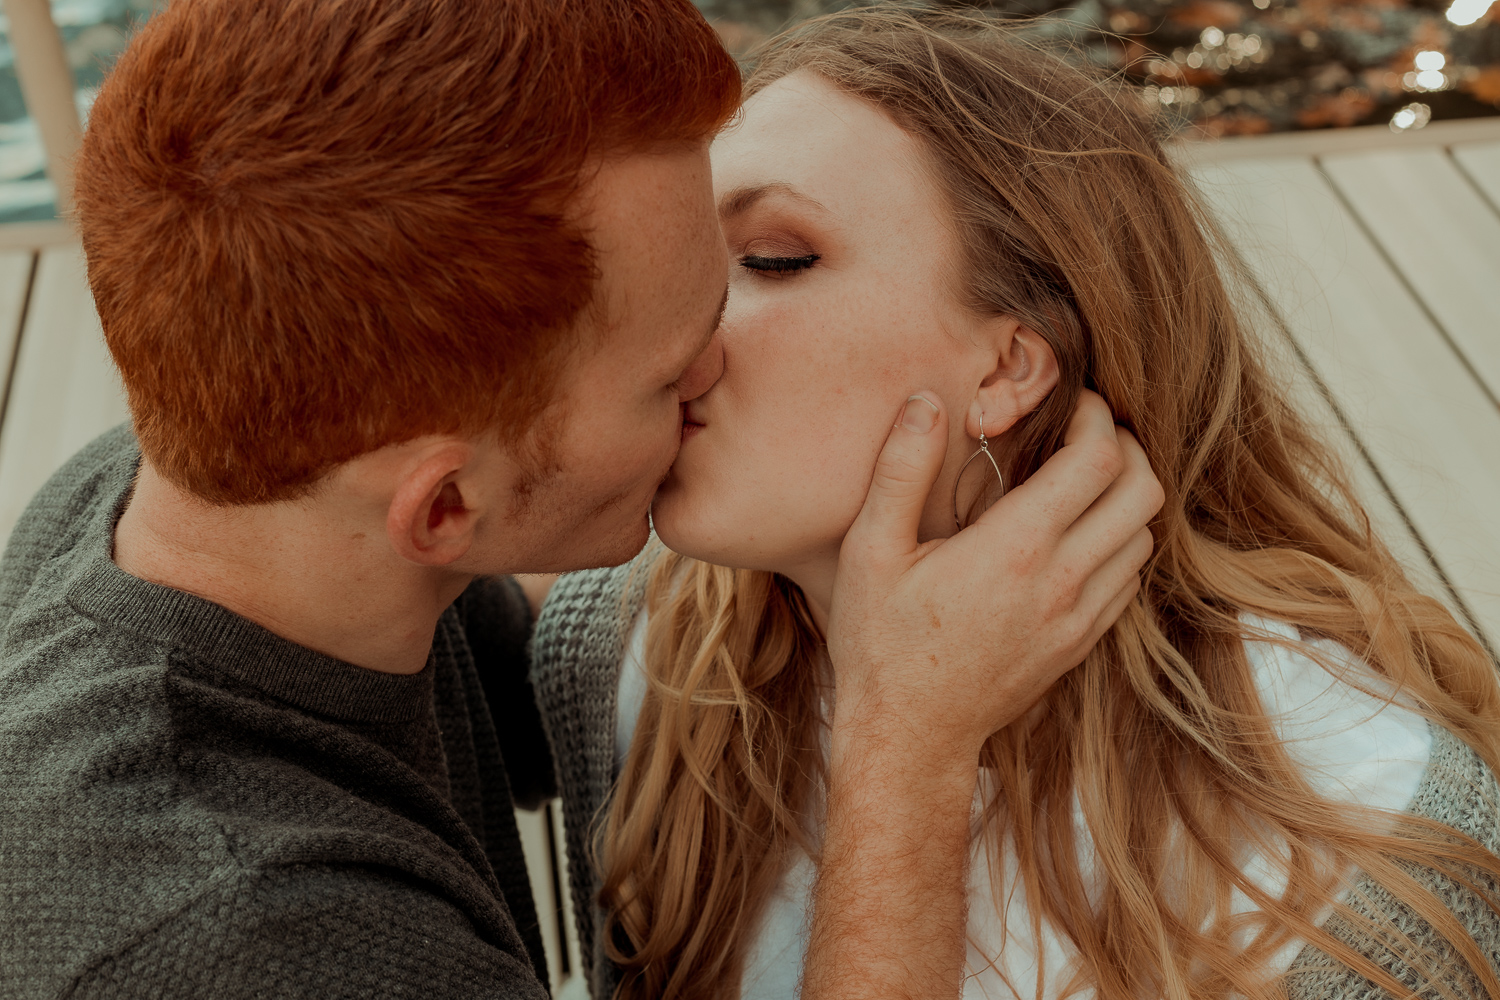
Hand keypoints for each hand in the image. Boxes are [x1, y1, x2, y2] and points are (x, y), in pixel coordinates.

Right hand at [825, 389, 1161, 766]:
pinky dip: (1119, 544)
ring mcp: (1079, 618)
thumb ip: (901, 470)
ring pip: (1145, 537)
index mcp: (1015, 548)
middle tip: (1086, 433)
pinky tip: (1076, 535)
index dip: (1094, 416)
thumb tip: (927, 401)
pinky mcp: (1080, 644)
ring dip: (1126, 497)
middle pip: (1143, 492)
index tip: (1069, 402)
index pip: (1099, 459)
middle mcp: (1062, 580)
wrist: (908, 737)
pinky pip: (1129, 580)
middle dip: (1125, 448)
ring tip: (1083, 479)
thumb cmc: (879, 644)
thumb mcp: (870, 550)